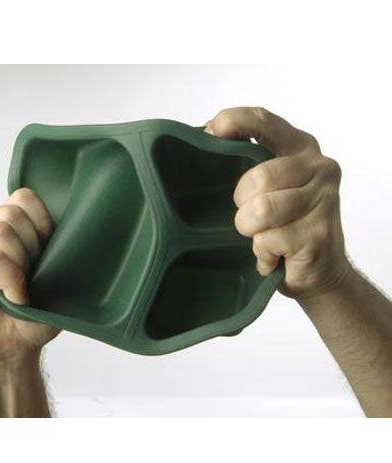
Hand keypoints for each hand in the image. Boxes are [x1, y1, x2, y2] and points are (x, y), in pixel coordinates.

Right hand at [0, 188, 57, 415]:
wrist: (3, 354)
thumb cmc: (26, 320)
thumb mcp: (55, 283)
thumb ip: (60, 254)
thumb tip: (80, 235)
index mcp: (7, 230)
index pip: (25, 199)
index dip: (43, 223)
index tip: (49, 255)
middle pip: (13, 213)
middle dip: (33, 247)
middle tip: (32, 279)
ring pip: (0, 232)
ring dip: (20, 264)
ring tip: (20, 290)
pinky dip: (8, 277)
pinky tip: (12, 296)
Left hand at [205, 107, 349, 298]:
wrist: (322, 272)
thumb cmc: (287, 226)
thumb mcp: (271, 188)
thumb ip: (251, 164)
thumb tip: (207, 135)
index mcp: (302, 148)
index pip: (265, 121)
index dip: (235, 122)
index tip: (211, 132)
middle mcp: (319, 168)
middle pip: (258, 177)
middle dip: (242, 204)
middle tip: (252, 219)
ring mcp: (324, 201)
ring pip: (261, 210)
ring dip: (251, 231)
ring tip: (262, 238)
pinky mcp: (319, 235)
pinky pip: (267, 240)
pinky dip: (262, 254)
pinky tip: (274, 256)